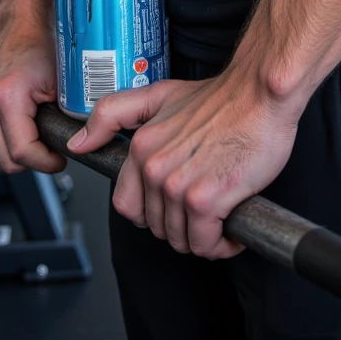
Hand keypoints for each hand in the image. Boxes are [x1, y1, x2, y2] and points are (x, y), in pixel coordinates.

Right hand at [0, 19, 64, 174]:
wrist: (23, 28)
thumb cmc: (43, 47)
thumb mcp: (64, 85)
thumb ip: (67, 117)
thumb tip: (80, 144)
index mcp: (6, 96)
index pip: (22, 152)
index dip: (46, 162)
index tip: (60, 158)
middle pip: (6, 160)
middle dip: (34, 161)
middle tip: (53, 149)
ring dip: (20, 154)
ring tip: (40, 138)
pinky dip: (7, 145)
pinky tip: (24, 131)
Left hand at [67, 75, 299, 257]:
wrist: (261, 95)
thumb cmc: (222, 100)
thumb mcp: (160, 96)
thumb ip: (114, 114)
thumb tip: (79, 144)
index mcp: (141, 147)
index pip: (128, 206)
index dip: (153, 212)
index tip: (177, 203)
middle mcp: (153, 168)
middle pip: (157, 227)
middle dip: (182, 225)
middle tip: (207, 206)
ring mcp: (177, 186)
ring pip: (181, 240)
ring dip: (204, 237)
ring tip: (222, 214)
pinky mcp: (205, 200)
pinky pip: (205, 245)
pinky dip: (222, 244)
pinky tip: (233, 225)